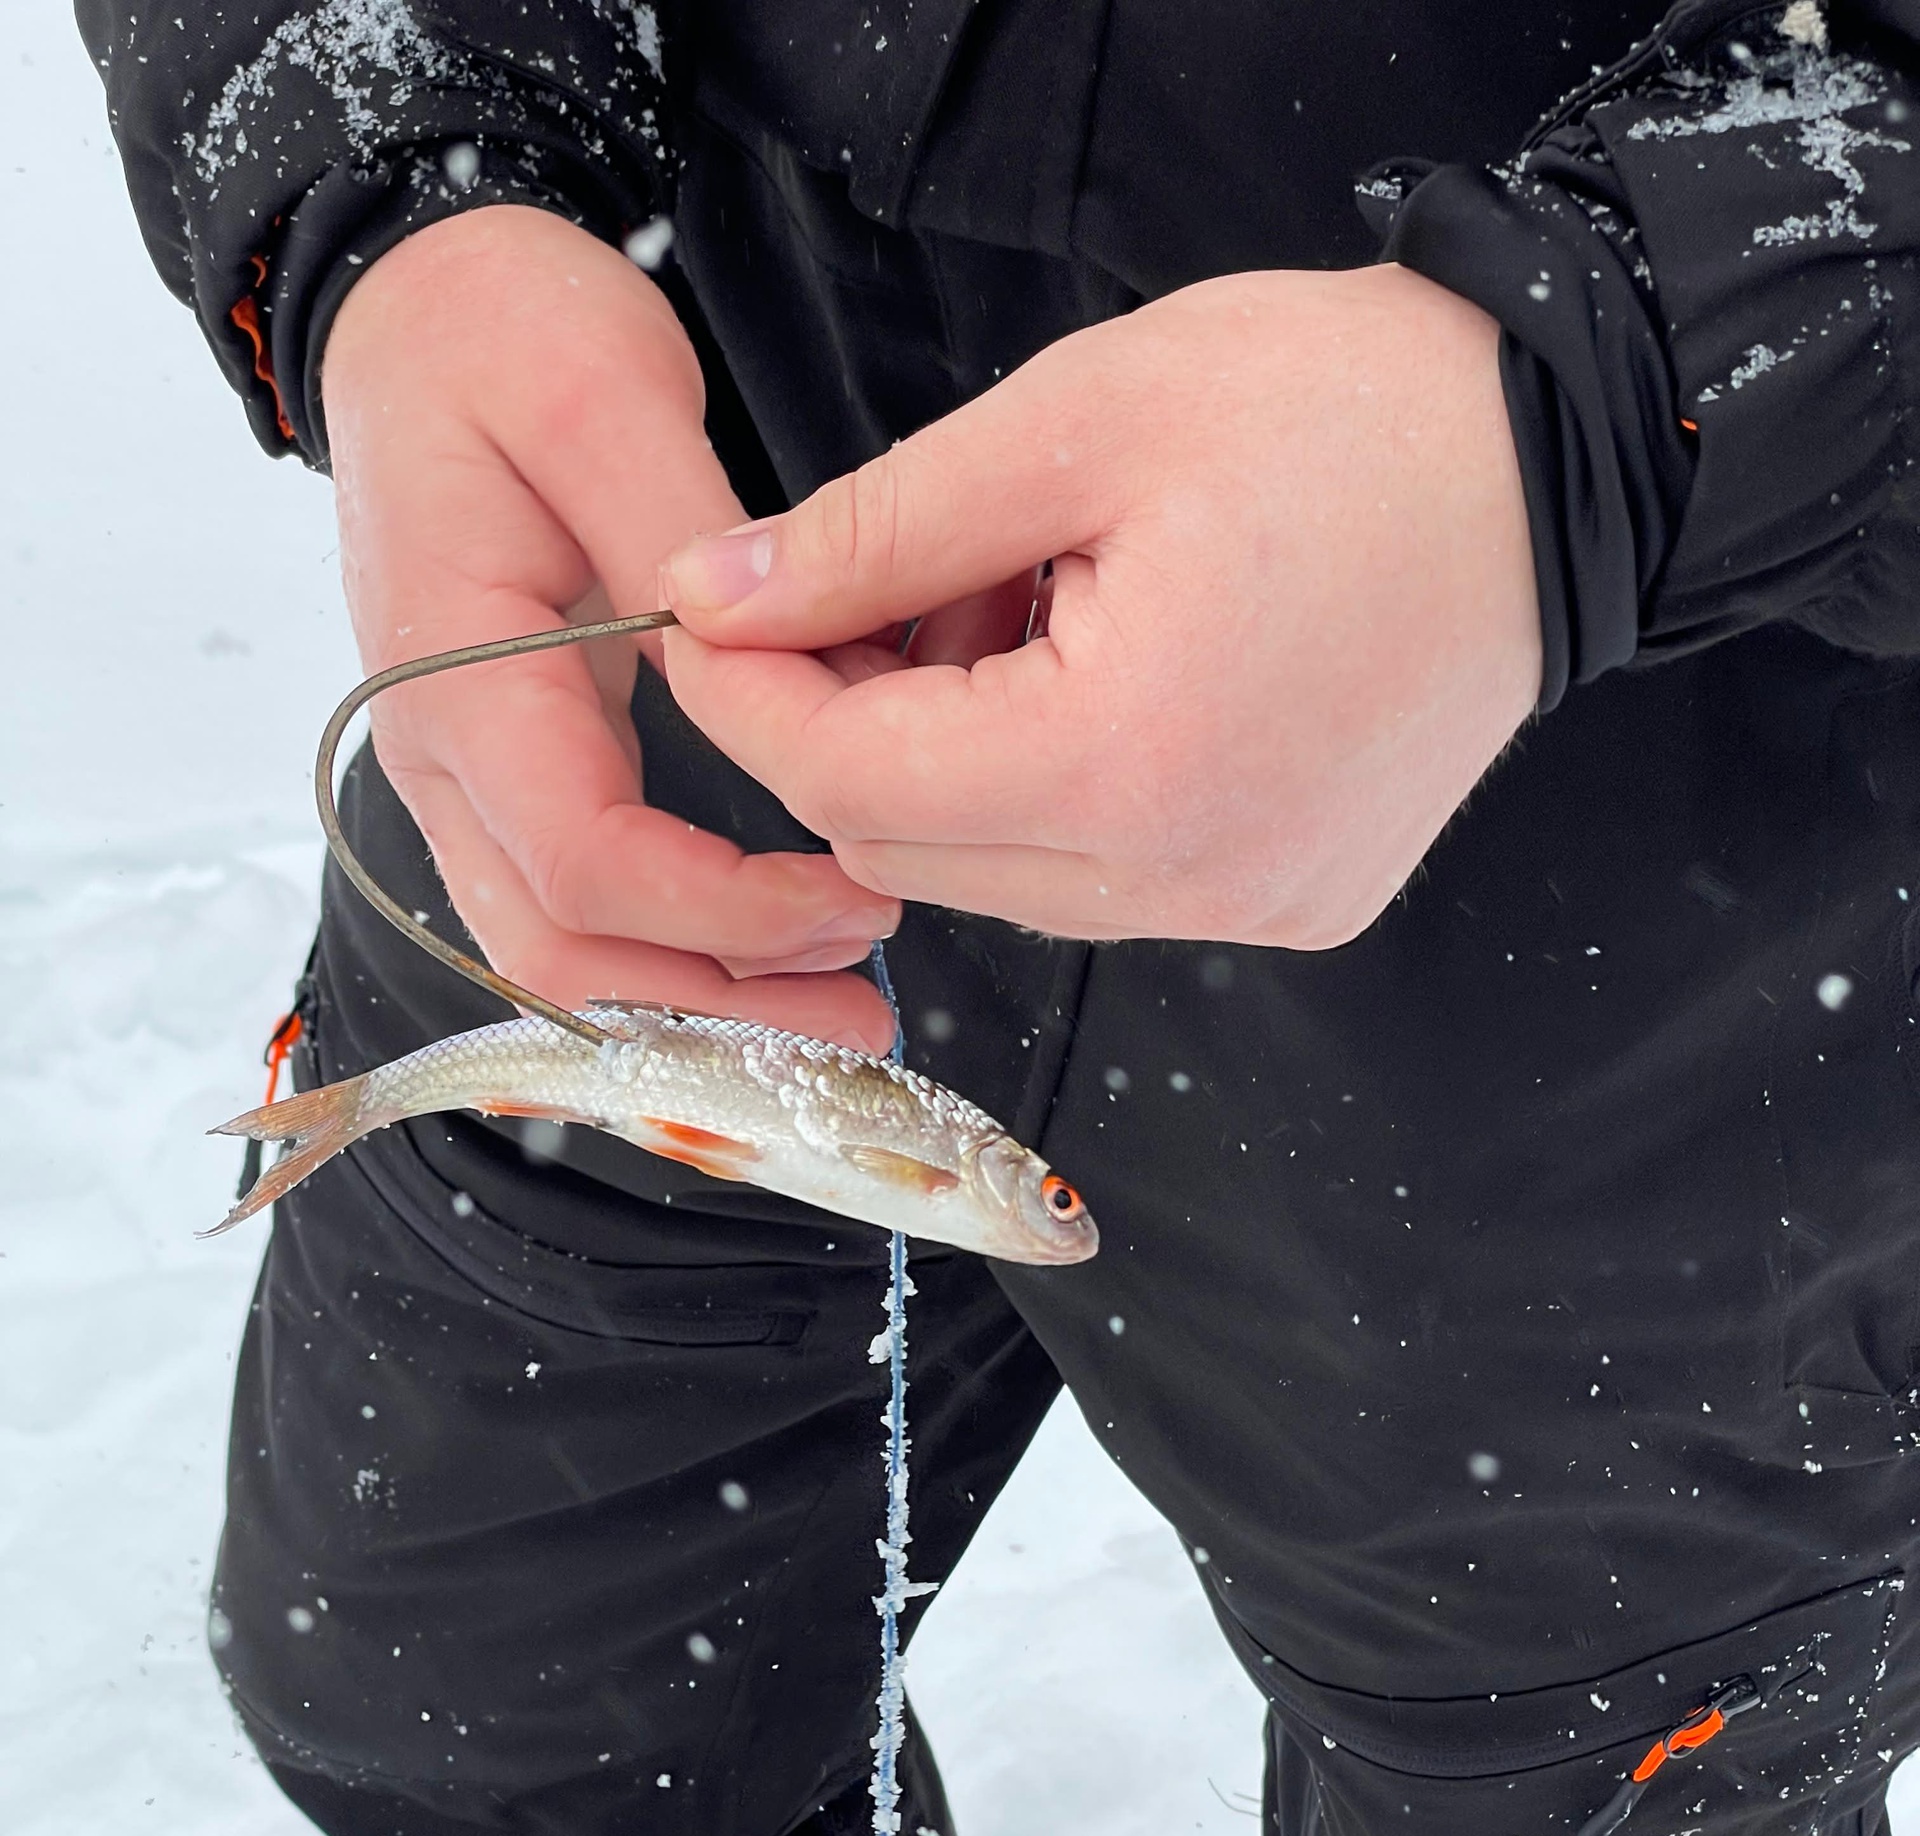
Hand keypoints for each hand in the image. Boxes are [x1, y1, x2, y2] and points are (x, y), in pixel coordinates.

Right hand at [322, 204, 898, 1046]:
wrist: (418, 317)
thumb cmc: (500, 336)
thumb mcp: (603, 398)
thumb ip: (680, 545)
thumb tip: (755, 662)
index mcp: (456, 673)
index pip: (582, 861)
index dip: (720, 912)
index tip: (852, 900)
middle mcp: (441, 756)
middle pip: (559, 953)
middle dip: (714, 1012)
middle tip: (860, 1019)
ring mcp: (467, 779)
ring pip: (562, 955)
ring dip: (700, 1004)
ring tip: (839, 1005)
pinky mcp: (513, 776)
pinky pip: (578, 909)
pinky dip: (675, 956)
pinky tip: (777, 960)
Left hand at [658, 264, 1540, 949]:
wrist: (1558, 464)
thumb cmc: (1343, 413)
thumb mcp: (1075, 421)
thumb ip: (872, 531)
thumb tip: (717, 598)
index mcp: (1124, 760)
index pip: (845, 785)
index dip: (751, 698)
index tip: (715, 614)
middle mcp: (1185, 876)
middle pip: (909, 849)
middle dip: (854, 724)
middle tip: (885, 585)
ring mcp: (1246, 906)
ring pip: (1000, 875)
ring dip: (957, 760)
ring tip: (1024, 609)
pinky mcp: (1288, 903)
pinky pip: (1103, 882)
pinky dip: (1057, 792)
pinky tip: (1103, 674)